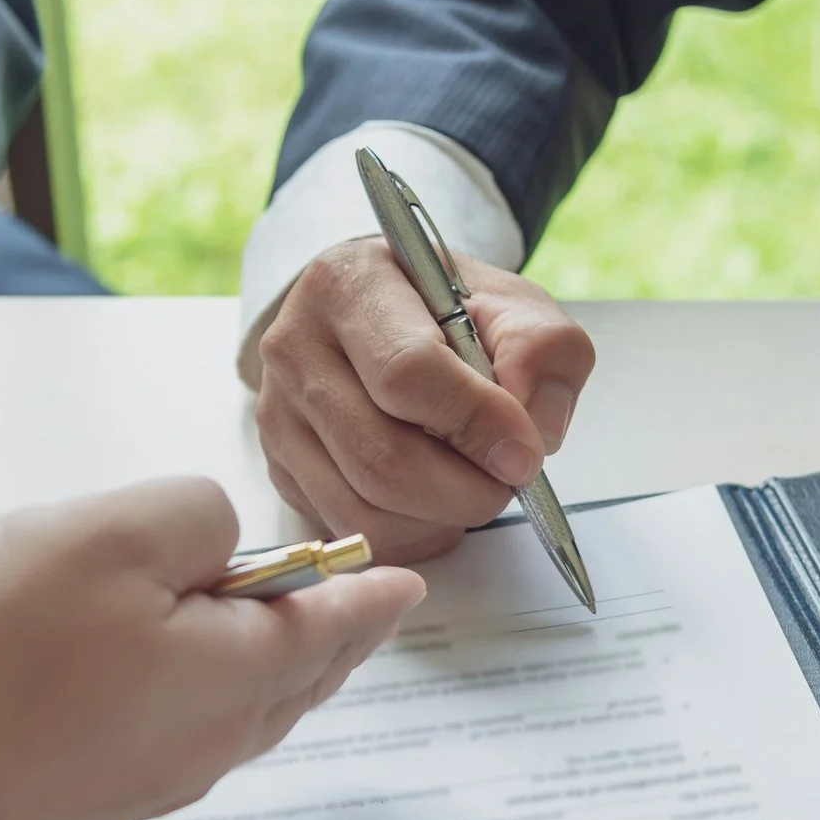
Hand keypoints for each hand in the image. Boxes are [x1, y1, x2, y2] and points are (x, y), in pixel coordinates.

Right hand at [0, 477, 426, 819]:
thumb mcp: (113, 531)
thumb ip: (197, 518)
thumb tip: (221, 548)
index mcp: (239, 675)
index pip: (334, 628)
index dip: (370, 596)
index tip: (406, 585)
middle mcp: (214, 740)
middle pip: (297, 678)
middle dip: (331, 634)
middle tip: (357, 602)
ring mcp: (156, 776)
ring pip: (245, 709)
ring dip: (271, 661)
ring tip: (275, 623)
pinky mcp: (101, 792)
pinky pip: (191, 732)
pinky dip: (212, 689)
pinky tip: (180, 666)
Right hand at [253, 237, 594, 563]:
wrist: (383, 318)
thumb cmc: (446, 310)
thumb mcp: (512, 304)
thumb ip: (542, 350)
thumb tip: (532, 429)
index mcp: (349, 285)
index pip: (406, 374)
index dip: (475, 424)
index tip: (523, 453)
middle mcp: (295, 348)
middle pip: (381, 457)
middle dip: (465, 490)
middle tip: (508, 480)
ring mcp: (277, 413)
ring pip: (364, 507)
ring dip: (440, 518)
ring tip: (473, 485)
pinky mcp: (280, 467)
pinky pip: (350, 529)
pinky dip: (410, 534)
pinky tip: (436, 502)